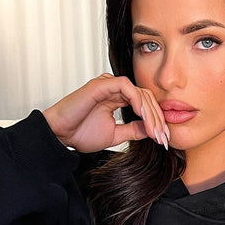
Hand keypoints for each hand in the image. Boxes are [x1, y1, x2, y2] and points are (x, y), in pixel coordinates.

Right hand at [43, 74, 169, 152]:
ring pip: (139, 92)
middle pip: (146, 97)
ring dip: (150, 113)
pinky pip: (126, 87)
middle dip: (158, 119)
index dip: (156, 121)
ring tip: (156, 132)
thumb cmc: (80, 133)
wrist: (60, 134)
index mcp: (117, 99)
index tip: (163, 140)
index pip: (145, 104)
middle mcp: (115, 89)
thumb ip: (133, 130)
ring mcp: (108, 85)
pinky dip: (138, 101)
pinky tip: (143, 117)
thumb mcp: (115, 135)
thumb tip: (151, 130)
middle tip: (164, 138)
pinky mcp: (102, 84)